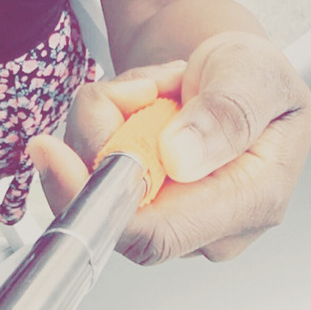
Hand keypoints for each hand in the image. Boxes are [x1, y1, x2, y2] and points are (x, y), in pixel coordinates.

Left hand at [26, 33, 310, 264]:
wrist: (239, 76)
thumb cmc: (256, 80)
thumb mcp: (256, 76)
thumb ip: (226, 114)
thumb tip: (179, 158)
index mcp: (249, 203)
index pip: (158, 233)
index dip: (100, 200)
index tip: (54, 154)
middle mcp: (204, 226)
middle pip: (113, 204)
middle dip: (104, 130)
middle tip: (140, 83)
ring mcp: (166, 215)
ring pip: (93, 176)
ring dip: (109, 115)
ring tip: (157, 86)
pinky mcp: (137, 199)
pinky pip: (90, 162)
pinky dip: (105, 120)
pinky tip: (143, 102)